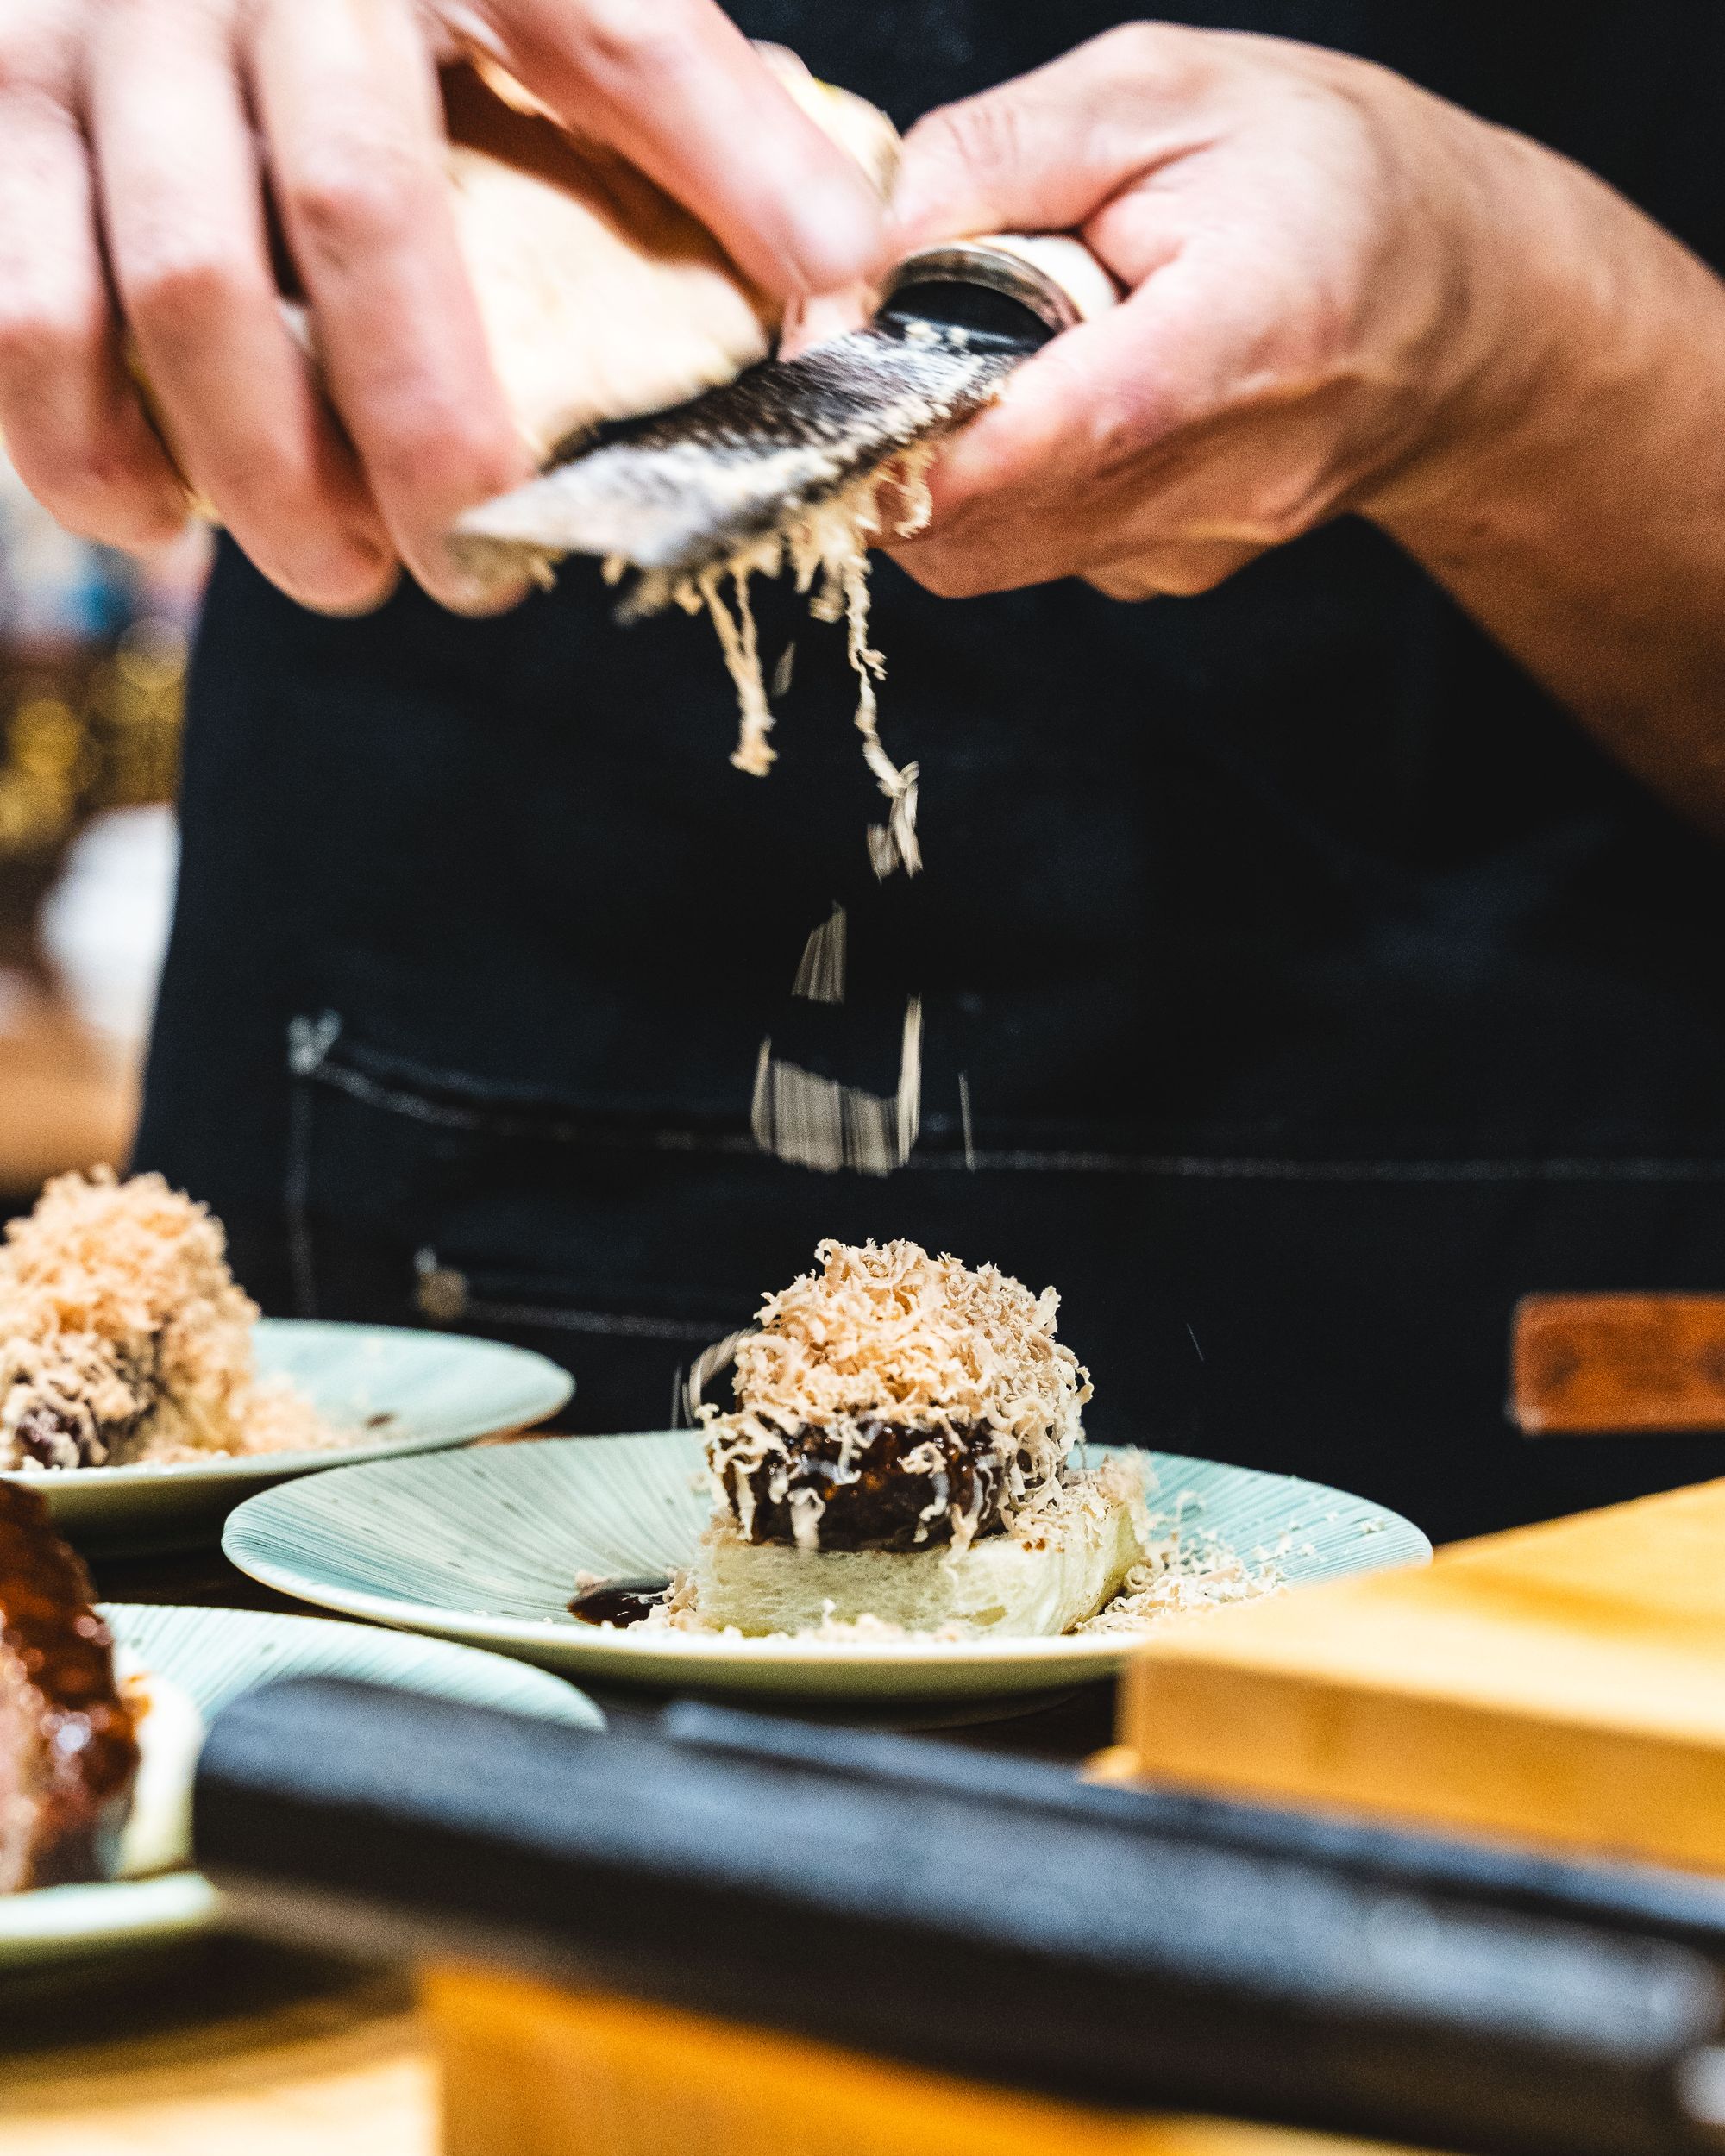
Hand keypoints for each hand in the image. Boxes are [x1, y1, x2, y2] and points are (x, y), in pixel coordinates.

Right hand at [0, 0, 884, 613]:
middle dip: (434, 438)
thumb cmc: (354, 0)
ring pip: (184, 294)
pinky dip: (93, 453)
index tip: (820, 315)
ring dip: (272, 483)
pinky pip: (22, 321)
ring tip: (338, 575)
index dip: (729, 174)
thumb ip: (672, 105)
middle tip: (474, 579)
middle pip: (364, 217)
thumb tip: (842, 266)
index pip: (608, 30)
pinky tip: (169, 516)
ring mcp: (105, 33)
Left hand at [882, 24, 1579, 601]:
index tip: (828, 371)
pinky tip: (1057, 399)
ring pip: (990, 555)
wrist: (1463, 306)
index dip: (909, 428)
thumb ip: (994, 159)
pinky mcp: (1173, 575)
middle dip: (891, 447)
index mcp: (1244, 338)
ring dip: (943, 465)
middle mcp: (1228, 480)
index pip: (1050, 436)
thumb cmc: (1326, 173)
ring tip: (995, 353)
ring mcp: (1199, 548)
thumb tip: (851, 255)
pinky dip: (1005, 485)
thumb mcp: (1162, 92)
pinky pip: (1038, 552)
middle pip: (984, 526)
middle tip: (881, 343)